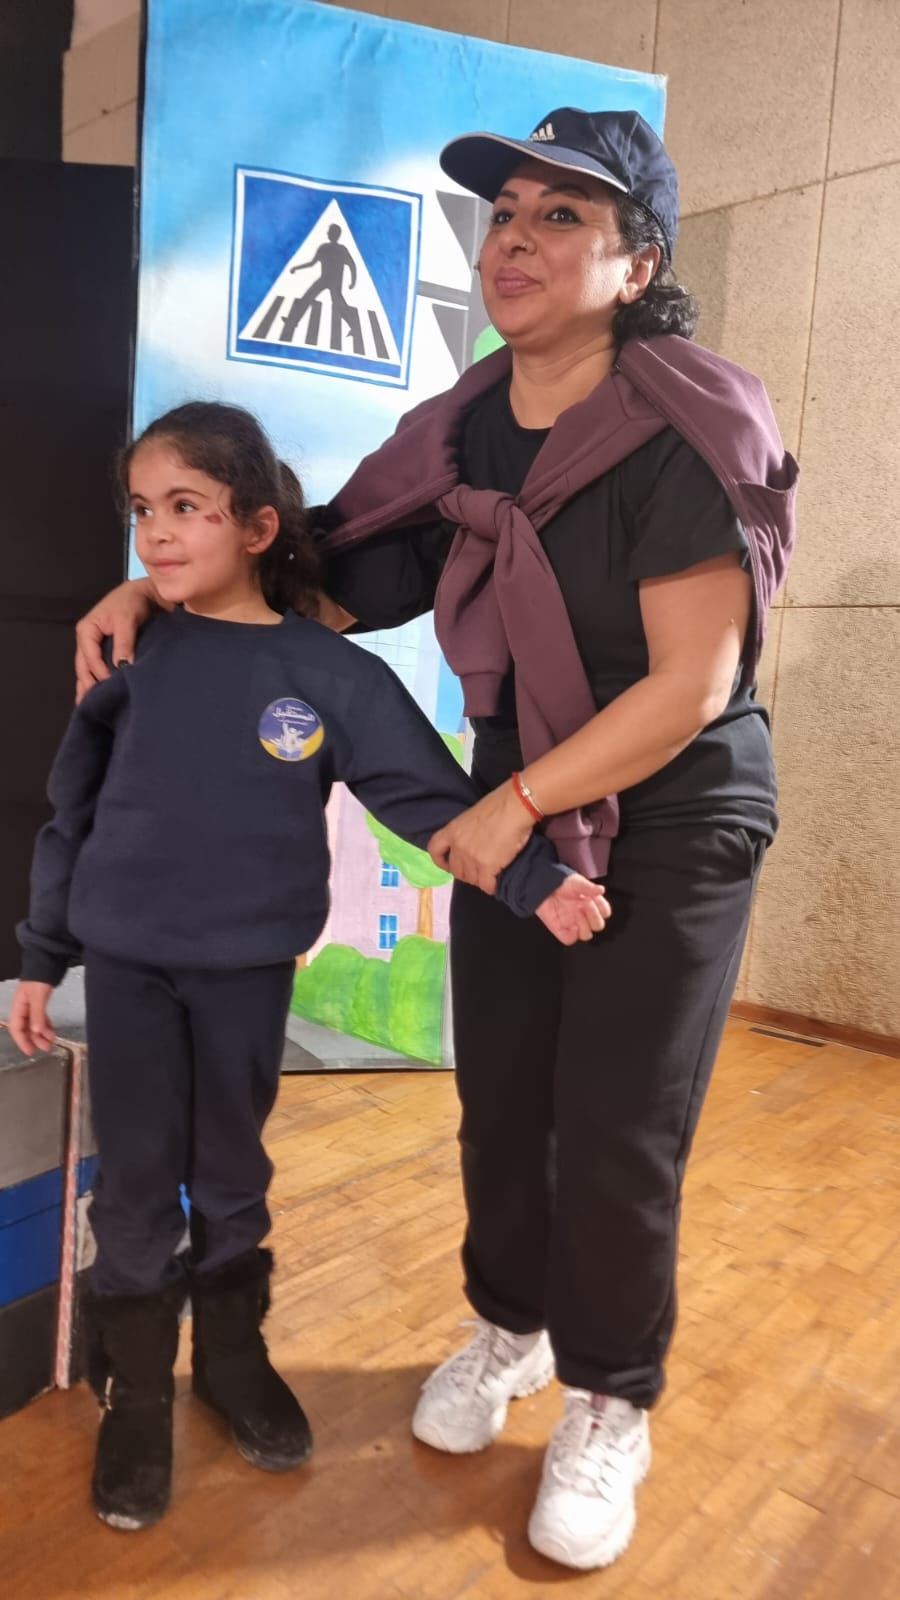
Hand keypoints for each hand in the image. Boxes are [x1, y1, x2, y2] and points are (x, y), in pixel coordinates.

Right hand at [7, 983, 55, 1056]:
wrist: (46, 961)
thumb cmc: (39, 979)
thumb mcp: (38, 997)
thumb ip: (37, 1014)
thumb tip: (36, 1032)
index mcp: (18, 1006)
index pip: (16, 1028)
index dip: (22, 1041)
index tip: (31, 1052)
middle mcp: (22, 1008)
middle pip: (26, 1029)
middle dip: (35, 1039)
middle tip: (47, 1048)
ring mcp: (31, 1006)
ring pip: (34, 1025)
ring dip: (42, 1034)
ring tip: (52, 1041)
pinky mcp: (39, 1003)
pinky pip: (40, 1019)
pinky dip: (46, 1026)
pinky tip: (52, 1032)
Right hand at [75, 579, 156, 702]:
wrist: (144, 595)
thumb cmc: (132, 602)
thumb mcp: (127, 619)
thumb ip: (124, 642)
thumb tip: (122, 666)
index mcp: (86, 630)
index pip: (89, 657)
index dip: (98, 672)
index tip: (109, 686)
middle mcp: (86, 640)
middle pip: (84, 667)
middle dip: (88, 685)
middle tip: (96, 705)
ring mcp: (94, 648)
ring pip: (88, 671)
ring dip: (90, 687)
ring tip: (91, 708)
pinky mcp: (104, 653)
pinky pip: (97, 670)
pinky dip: (96, 683)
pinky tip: (96, 699)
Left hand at [429, 782, 533, 895]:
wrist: (515, 806)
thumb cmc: (499, 805)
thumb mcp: (472, 816)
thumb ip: (466, 832)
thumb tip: (473, 843)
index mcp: (452, 830)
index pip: (434, 850)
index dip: (440, 861)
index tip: (448, 865)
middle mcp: (458, 846)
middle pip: (456, 870)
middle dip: (466, 873)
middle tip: (478, 871)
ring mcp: (472, 857)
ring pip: (471, 879)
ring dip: (480, 880)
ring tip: (490, 875)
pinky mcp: (487, 866)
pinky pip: (486, 885)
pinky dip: (492, 886)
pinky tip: (497, 883)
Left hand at [536, 876, 611, 946]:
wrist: (544, 886)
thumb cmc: (561, 883)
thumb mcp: (576, 882)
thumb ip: (589, 887)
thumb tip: (601, 890)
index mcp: (592, 904)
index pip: (605, 913)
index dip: (602, 908)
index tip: (595, 899)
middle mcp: (584, 916)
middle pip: (598, 926)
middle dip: (594, 916)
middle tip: (586, 904)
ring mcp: (573, 924)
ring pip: (586, 935)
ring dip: (584, 925)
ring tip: (576, 911)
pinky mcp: (561, 930)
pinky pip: (569, 940)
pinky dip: (571, 935)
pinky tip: (570, 924)